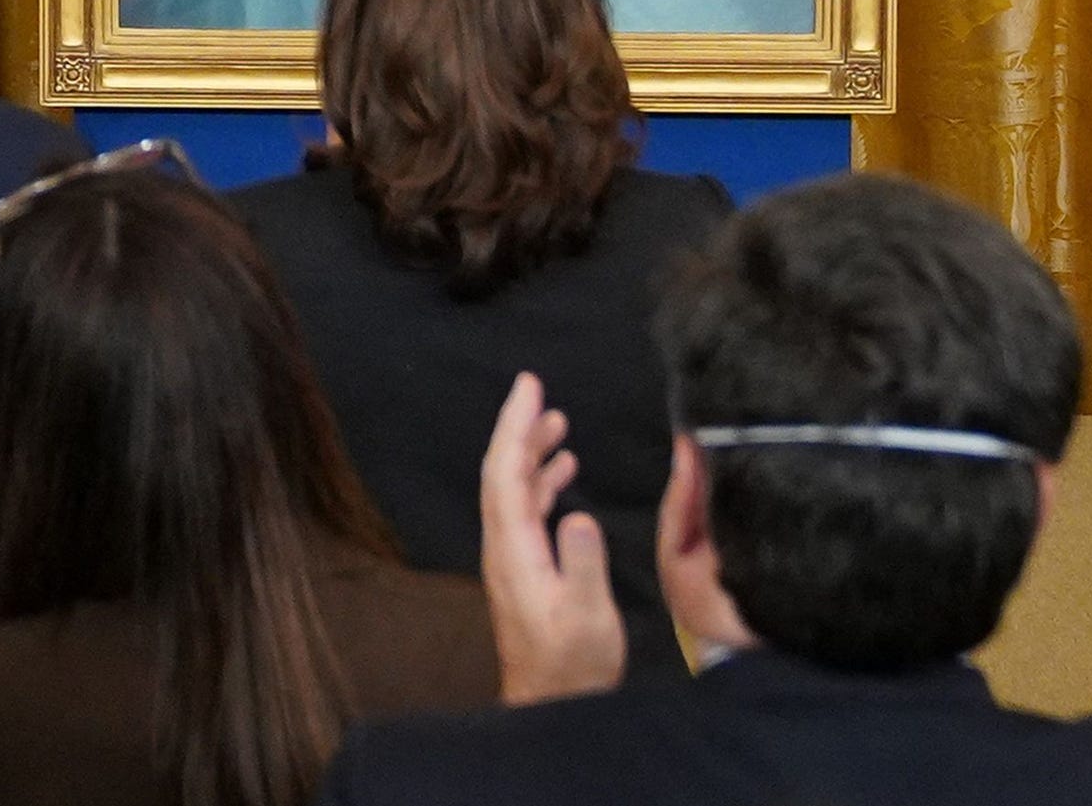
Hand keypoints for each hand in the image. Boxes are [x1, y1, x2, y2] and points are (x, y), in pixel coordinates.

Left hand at [480, 373, 627, 704]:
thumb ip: (582, 566)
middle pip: (504, 474)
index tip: (528, 388)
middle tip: (538, 390)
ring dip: (532, 454)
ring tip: (556, 422)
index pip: (505, 473)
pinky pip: (527, 511)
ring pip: (515, 491)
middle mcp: (504, 546)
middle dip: (519, 429)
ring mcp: (512, 557)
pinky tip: (563, 472)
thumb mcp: (587, 617)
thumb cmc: (571, 665)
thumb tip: (578, 515)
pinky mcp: (524, 568)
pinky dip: (542, 484)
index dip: (514, 427)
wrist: (550, 702)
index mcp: (514, 549)